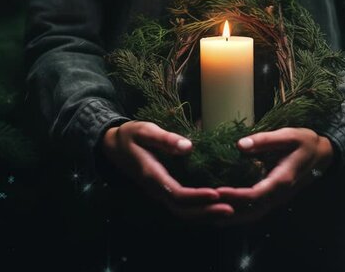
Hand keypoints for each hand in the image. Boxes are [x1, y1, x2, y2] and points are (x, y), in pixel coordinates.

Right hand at [102, 121, 233, 219]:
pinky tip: (216, 205)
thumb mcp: (145, 131)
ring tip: (229, 210)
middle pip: (182, 210)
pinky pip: (182, 206)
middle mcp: (156, 189)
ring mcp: (159, 192)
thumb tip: (188, 146)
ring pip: (182, 212)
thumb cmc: (131, 136)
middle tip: (231, 209)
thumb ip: (165, 139)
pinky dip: (199, 209)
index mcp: (152, 176)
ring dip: (205, 213)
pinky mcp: (164, 191)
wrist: (114, 146)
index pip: (177, 194)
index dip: (197, 196)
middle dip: (206, 212)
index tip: (217, 193)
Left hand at [216, 127, 333, 224]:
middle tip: (205, 208)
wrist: (323, 155)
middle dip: (228, 211)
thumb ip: (265, 140)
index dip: (236, 195)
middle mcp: (279, 194)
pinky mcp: (273, 199)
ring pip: (252, 215)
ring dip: (231, 218)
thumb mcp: (289, 135)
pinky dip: (238, 214)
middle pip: (251, 211)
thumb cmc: (305, 143)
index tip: (217, 191)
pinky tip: (221, 212)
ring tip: (207, 215)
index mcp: (282, 179)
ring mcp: (277, 199)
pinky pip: (255, 211)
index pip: (256, 194)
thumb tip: (240, 145)